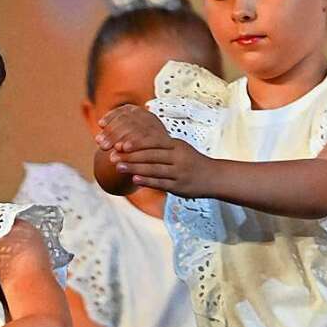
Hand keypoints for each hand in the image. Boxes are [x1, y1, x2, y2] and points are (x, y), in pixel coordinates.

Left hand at [95, 105, 215, 197]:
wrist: (214, 177)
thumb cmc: (190, 161)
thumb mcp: (178, 148)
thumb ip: (160, 145)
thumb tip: (136, 139)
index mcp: (176, 145)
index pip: (153, 142)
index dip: (136, 143)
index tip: (119, 144)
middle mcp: (178, 157)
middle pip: (151, 155)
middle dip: (130, 155)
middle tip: (112, 156)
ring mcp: (179, 172)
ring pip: (153, 169)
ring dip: (134, 167)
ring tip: (118, 167)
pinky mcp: (179, 186)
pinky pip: (161, 183)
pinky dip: (147, 181)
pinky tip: (134, 179)